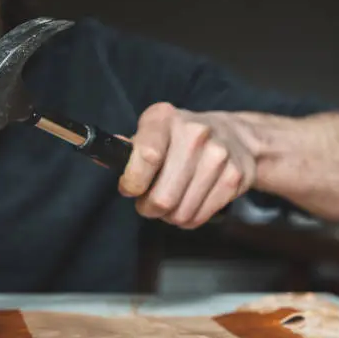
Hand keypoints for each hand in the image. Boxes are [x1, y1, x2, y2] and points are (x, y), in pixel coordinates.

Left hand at [119, 102, 256, 228]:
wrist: (236, 135)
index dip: (133, 182)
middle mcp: (194, 133)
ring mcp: (218, 155)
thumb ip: (127, 149)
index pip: (146, 156)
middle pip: (162, 198)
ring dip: (170, 216)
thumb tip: (101, 157)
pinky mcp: (235, 177)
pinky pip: (199, 217)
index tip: (130, 189)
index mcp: (164, 118)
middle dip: (150, 208)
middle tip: (150, 202)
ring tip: (172, 200)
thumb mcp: (152, 132)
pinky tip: (190, 202)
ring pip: (180, 213)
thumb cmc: (180, 138)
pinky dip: (189, 219)